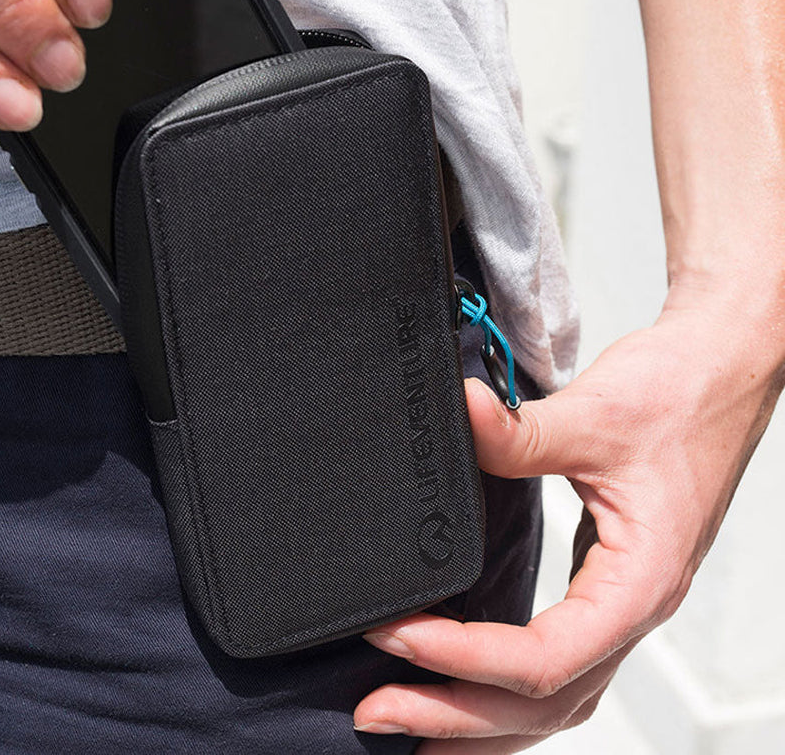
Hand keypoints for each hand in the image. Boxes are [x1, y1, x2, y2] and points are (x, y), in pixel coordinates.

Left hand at [353, 288, 781, 750]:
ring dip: (479, 720)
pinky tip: (464, 683)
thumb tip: (458, 414)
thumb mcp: (596, 414)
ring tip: (410, 727)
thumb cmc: (679, 397)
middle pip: (541, 701)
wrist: (718, 372)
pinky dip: (504, 687)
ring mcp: (617, 601)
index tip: (396, 635)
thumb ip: (521, 429)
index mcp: (637, 582)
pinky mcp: (601, 584)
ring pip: (552, 699)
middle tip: (374, 713)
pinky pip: (554, 662)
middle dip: (455, 714)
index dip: (463, 657)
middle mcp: (629, 608)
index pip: (544, 656)